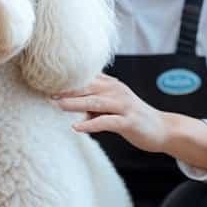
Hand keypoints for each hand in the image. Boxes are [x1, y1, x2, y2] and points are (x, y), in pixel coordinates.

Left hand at [52, 73, 168, 152]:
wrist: (162, 129)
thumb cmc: (132, 117)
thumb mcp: (111, 105)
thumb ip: (92, 102)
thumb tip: (71, 105)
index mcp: (110, 85)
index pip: (85, 77)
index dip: (65, 79)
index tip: (45, 80)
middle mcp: (116, 91)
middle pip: (86, 86)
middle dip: (65, 89)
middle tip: (44, 91)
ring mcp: (123, 105)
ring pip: (94, 102)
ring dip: (74, 103)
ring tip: (56, 104)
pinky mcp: (128, 122)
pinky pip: (106, 122)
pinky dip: (90, 124)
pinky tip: (76, 127)